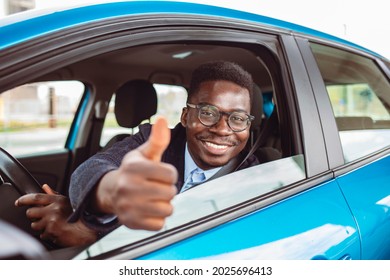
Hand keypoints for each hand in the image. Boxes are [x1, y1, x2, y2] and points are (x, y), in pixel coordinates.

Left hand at [15, 185, 96, 246]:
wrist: (88, 230)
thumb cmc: (79, 215)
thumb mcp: (67, 201)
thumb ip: (54, 195)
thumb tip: (44, 187)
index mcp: (58, 200)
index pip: (35, 197)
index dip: (24, 199)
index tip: (19, 202)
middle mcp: (54, 209)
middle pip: (31, 212)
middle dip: (34, 216)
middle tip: (42, 217)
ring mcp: (52, 221)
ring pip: (35, 225)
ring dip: (41, 226)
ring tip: (53, 225)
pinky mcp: (52, 232)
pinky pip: (42, 234)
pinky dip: (48, 234)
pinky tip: (57, 231)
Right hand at [95, 116, 177, 230]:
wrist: (111, 191)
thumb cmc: (133, 171)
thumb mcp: (144, 154)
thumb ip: (157, 139)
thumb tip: (163, 119)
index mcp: (134, 167)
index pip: (171, 174)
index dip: (170, 174)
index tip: (161, 174)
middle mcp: (128, 187)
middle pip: (170, 193)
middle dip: (168, 189)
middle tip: (156, 187)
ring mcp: (128, 206)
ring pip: (167, 210)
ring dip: (164, 205)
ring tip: (154, 198)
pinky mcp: (131, 222)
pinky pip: (159, 224)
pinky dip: (158, 218)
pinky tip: (148, 209)